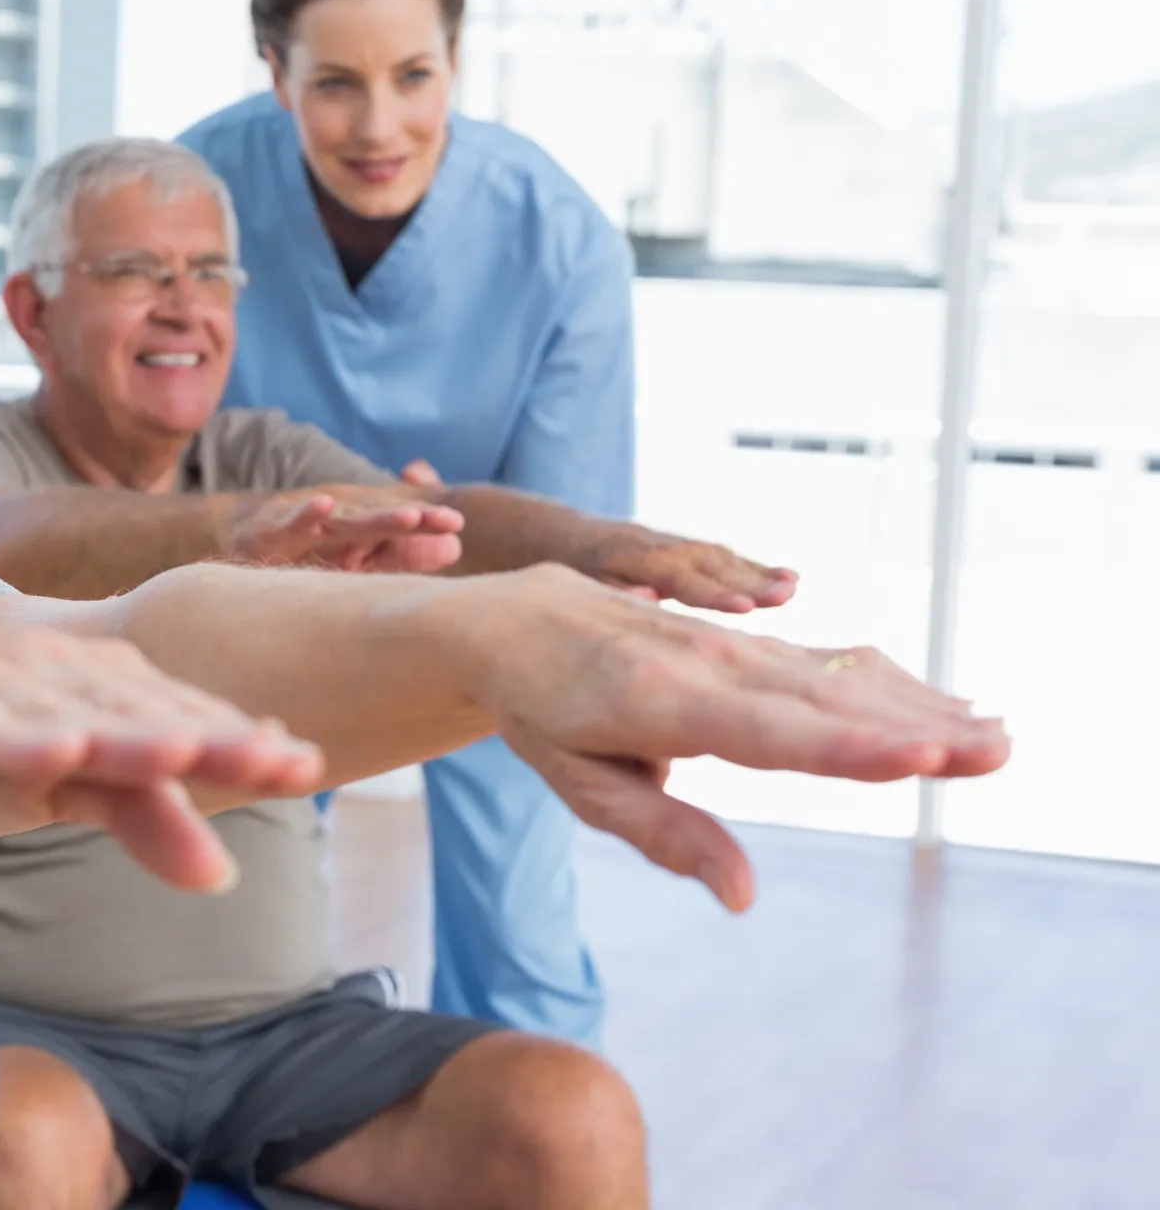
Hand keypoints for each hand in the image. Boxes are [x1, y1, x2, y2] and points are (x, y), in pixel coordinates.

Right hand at [0, 595, 322, 891]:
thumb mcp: (53, 777)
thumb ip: (135, 812)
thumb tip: (225, 873)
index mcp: (94, 687)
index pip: (180, 716)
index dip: (242, 742)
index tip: (310, 769)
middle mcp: (54, 676)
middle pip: (143, 711)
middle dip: (215, 733)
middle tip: (288, 761)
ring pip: (70, 712)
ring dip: (130, 730)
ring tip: (194, 746)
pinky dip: (17, 736)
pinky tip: (55, 749)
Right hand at [226, 484, 464, 574]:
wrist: (240, 534)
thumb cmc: (303, 549)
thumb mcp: (355, 556)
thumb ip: (401, 554)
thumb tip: (456, 547)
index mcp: (358, 528)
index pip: (396, 525)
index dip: (426, 523)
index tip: (457, 524)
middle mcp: (337, 521)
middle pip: (379, 520)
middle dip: (411, 520)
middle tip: (447, 520)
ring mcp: (307, 523)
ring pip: (345, 521)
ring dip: (375, 520)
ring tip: (407, 519)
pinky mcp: (273, 530)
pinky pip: (292, 522)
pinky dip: (305, 513)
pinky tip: (322, 505)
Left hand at [452, 565, 1007, 912]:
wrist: (518, 618)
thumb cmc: (544, 715)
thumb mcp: (582, 784)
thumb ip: (664, 835)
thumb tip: (741, 897)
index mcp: (660, 703)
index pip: (769, 734)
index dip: (847, 749)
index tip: (918, 756)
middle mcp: (708, 663)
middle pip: (825, 703)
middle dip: (915, 727)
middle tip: (998, 754)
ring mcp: (732, 645)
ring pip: (838, 677)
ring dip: (921, 706)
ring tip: (997, 737)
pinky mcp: (747, 642)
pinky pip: (827, 663)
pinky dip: (890, 684)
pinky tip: (947, 708)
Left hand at [578, 523, 798, 613]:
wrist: (573, 536)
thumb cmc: (580, 571)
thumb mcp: (587, 583)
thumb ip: (617, 591)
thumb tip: (649, 596)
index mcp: (643, 562)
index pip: (685, 582)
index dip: (716, 596)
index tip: (746, 609)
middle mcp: (670, 549)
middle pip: (716, 569)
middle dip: (752, 583)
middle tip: (788, 596)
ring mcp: (685, 546)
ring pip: (728, 562)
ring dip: (763, 575)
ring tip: (795, 588)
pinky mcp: (694, 550)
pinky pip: (729, 559)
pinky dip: (759, 568)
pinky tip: (791, 578)